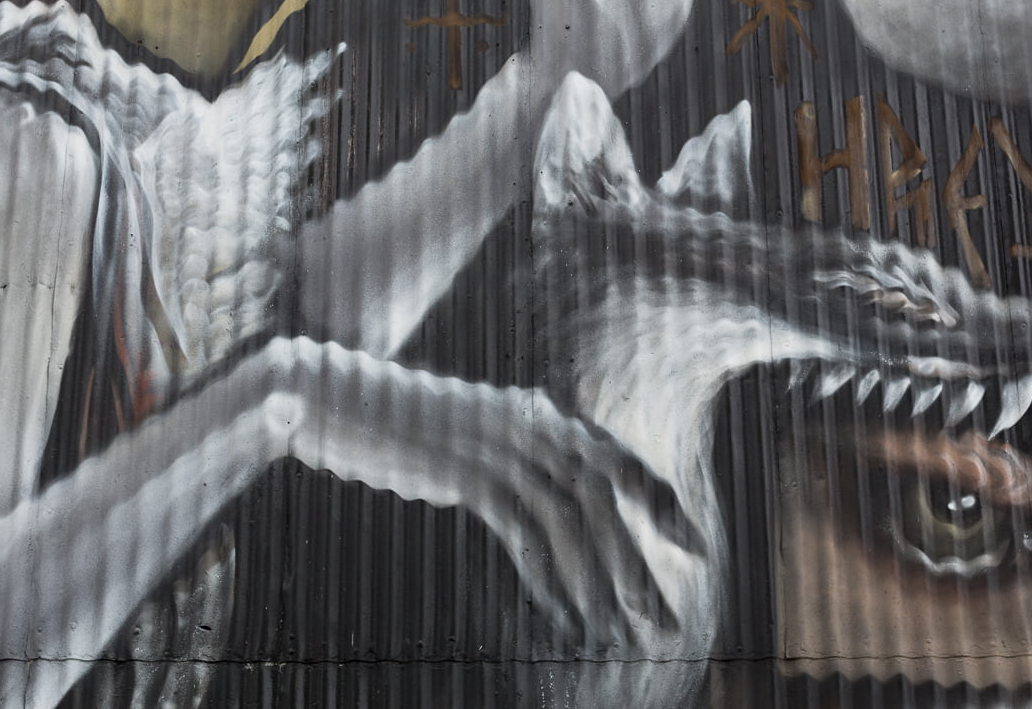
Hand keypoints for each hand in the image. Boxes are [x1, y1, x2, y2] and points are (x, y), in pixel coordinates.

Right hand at [273, 342, 703, 646]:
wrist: (335, 394)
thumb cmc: (400, 423)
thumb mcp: (473, 436)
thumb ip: (516, 459)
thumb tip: (551, 503)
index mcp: (540, 411)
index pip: (619, 458)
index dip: (662, 504)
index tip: (696, 550)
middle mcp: (532, 421)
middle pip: (607, 498)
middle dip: (642, 565)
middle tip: (667, 623)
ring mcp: (501, 443)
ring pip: (575, 520)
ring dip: (604, 582)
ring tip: (622, 636)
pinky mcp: (469, 469)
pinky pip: (525, 531)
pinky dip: (550, 578)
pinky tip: (565, 618)